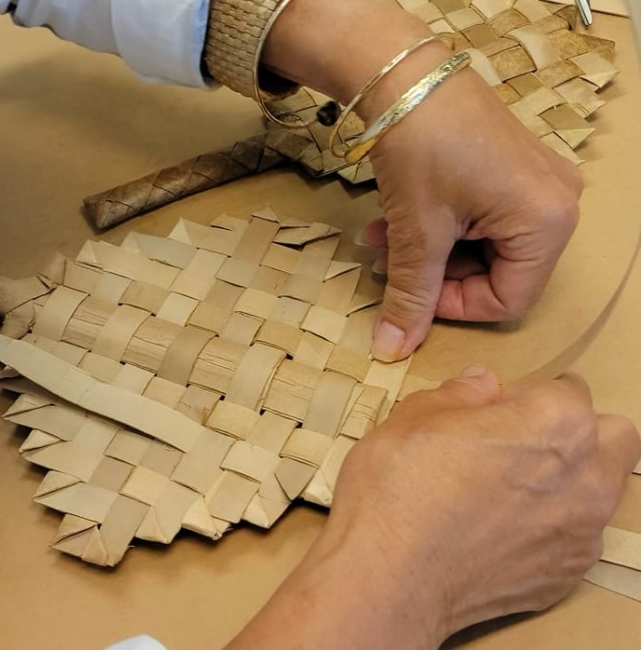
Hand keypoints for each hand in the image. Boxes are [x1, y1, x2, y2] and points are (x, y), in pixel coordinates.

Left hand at [263, 0, 582, 360]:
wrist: (406, 74)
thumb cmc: (423, 147)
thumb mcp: (418, 233)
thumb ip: (410, 297)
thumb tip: (392, 351)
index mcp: (548, 224)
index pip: (508, 300)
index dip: (455, 308)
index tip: (412, 295)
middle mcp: (556, 205)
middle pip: (495, 274)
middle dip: (435, 275)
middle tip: (390, 264)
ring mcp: (535, 184)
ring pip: (481, 248)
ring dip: (428, 251)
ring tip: (383, 237)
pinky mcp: (511, 172)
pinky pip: (480, 220)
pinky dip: (438, 227)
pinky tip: (396, 217)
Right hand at [318, 369, 638, 645]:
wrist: (385, 574)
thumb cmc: (399, 484)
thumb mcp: (418, 413)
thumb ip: (462, 392)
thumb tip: (482, 383)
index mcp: (556, 421)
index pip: (565, 388)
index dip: (523, 394)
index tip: (493, 408)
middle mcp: (586, 477)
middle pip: (611, 436)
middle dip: (573, 430)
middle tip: (518, 440)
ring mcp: (580, 534)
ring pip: (597, 489)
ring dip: (566, 478)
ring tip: (505, 489)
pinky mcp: (564, 578)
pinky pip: (573, 536)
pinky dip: (548, 525)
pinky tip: (497, 529)